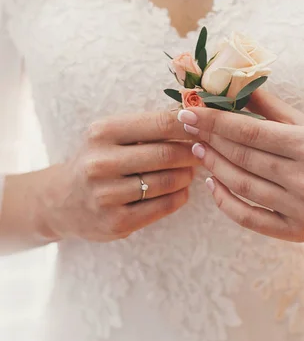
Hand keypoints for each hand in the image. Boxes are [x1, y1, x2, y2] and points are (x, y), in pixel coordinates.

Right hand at [39, 111, 197, 241]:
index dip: (190, 126)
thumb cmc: (98, 159)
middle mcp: (101, 163)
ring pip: (167, 182)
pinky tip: (181, 190)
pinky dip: (180, 196)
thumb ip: (148, 126)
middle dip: (193, 152)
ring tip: (190, 171)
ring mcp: (107, 195)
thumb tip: (195, 117)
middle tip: (204, 152)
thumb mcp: (111, 135)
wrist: (62, 201)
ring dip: (187, 175)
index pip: (160, 124)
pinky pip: (163, 207)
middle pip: (167, 154)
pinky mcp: (116, 222)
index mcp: (102, 133)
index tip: (205, 127)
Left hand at [177, 90, 303, 243]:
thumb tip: (239, 86)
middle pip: (242, 157)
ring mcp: (299, 209)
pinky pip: (249, 218)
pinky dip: (226, 202)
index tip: (188, 111)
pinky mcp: (294, 233)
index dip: (214, 121)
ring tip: (199, 150)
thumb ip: (274, 109)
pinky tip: (213, 184)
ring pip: (241, 186)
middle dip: (209, 139)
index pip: (249, 131)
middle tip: (187, 127)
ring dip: (213, 166)